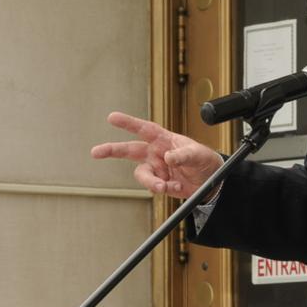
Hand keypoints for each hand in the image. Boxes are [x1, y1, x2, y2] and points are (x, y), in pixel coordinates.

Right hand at [90, 112, 222, 198]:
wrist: (210, 180)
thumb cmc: (203, 159)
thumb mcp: (198, 154)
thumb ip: (184, 155)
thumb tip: (168, 157)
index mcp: (164, 139)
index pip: (144, 129)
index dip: (128, 123)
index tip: (112, 117)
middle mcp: (156, 153)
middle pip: (129, 150)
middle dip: (112, 150)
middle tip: (96, 152)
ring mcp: (156, 169)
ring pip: (142, 175)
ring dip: (151, 182)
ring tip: (163, 187)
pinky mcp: (159, 183)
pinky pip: (155, 188)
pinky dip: (166, 189)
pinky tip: (178, 186)